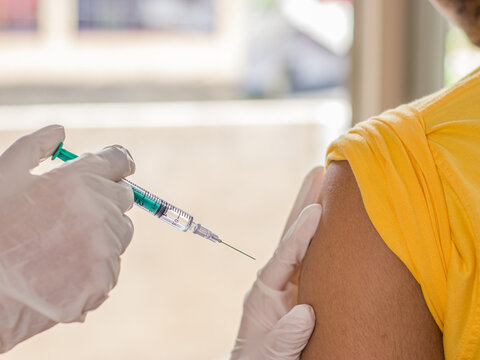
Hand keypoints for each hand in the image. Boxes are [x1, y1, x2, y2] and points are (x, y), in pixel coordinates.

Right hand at [0, 125, 134, 351]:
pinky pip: (112, 265)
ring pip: (120, 232)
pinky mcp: (103, 279)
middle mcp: (99, 212)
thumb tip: (60, 131)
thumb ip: (34, 147)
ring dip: (102, 234)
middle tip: (72, 215)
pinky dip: (96, 267)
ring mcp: (104, 248)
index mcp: (79, 180)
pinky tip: (65, 270)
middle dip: (105, 200)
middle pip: (123, 198)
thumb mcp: (3, 176)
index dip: (117, 164)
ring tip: (62, 246)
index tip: (116, 169)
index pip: (119, 161)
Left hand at [230, 167, 323, 359]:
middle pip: (292, 235)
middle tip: (318, 171)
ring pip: (305, 240)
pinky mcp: (303, 287)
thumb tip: (304, 313)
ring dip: (317, 210)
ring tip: (329, 181)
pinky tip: (338, 219)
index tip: (315, 209)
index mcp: (264, 290)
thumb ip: (284, 336)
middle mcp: (277, 278)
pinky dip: (325, 234)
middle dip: (304, 203)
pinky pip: (316, 256)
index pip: (284, 255)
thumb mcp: (270, 353)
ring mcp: (291, 280)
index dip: (300, 233)